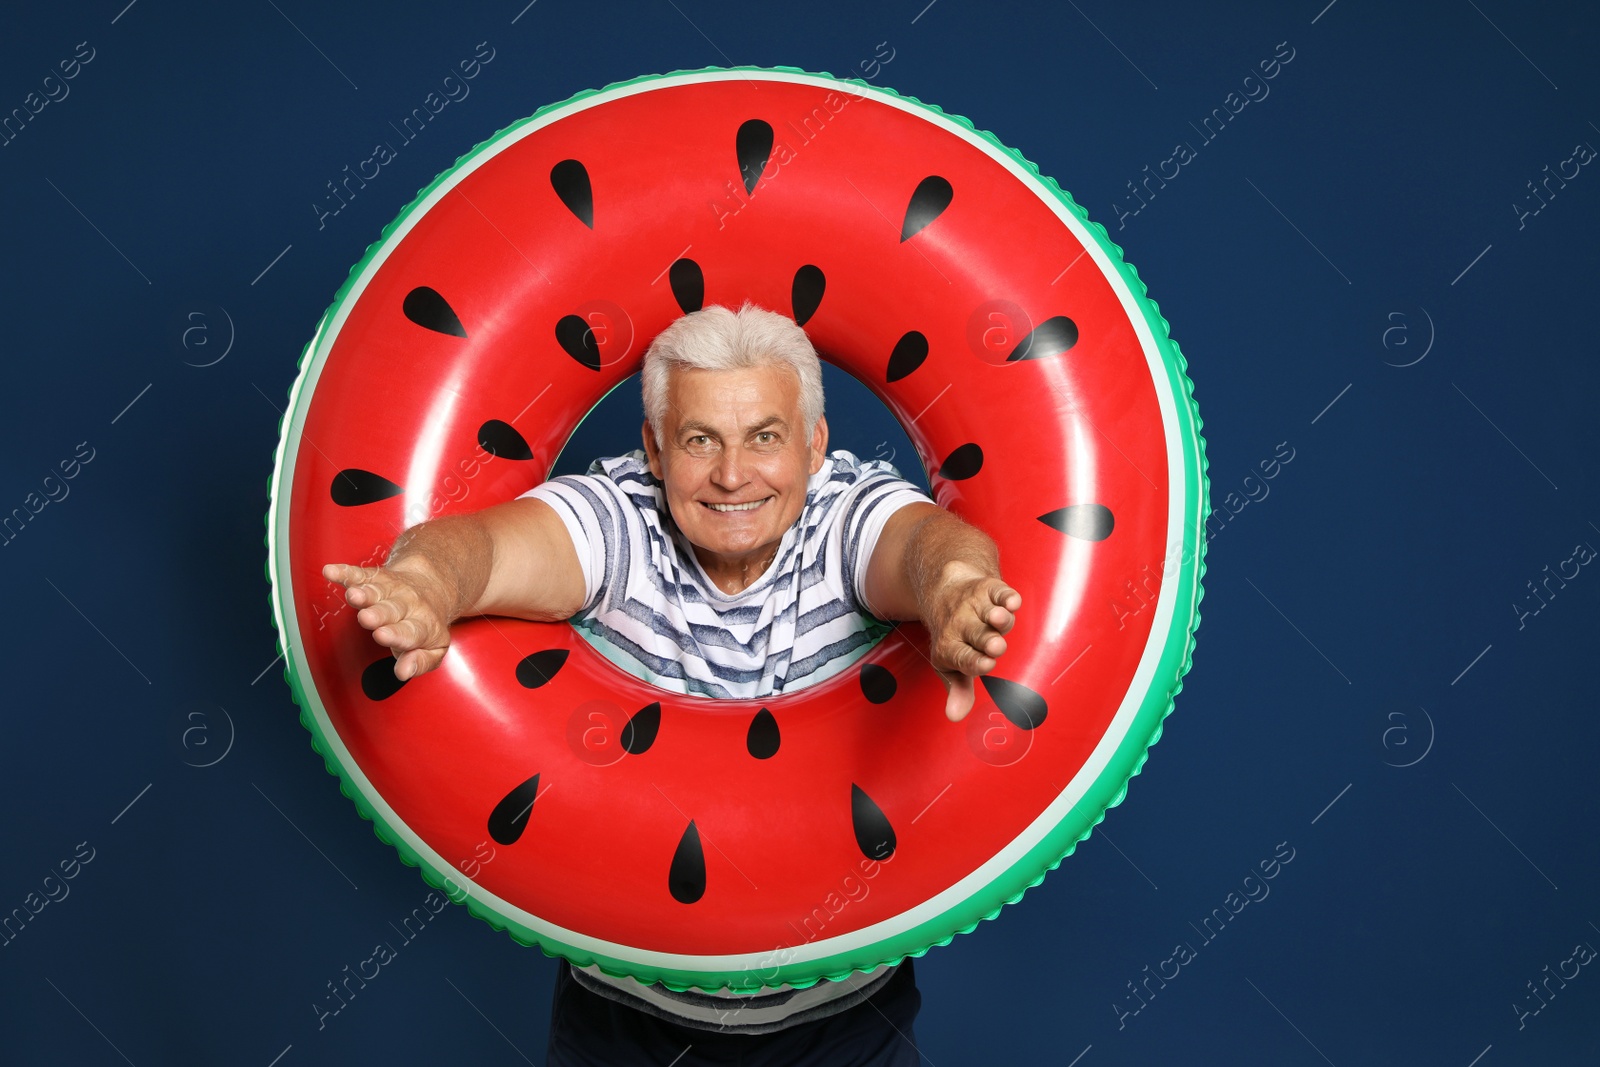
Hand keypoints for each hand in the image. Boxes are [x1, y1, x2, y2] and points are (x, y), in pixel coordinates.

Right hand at [321, 559, 456, 680]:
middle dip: (379, 614)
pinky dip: (345, 573)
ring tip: (353, 596)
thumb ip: (421, 662)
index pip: (410, 632)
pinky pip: (360, 574)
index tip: (382, 636)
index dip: (397, 634)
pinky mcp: (376, 578)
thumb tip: (403, 672)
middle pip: (391, 610)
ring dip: (364, 593)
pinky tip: (331, 571)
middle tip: (367, 619)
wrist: (433, 584)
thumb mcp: (435, 649)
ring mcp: (391, 590)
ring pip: (376, 592)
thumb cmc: (427, 626)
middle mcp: (407, 605)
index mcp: (423, 625)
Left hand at [920, 564, 1020, 721]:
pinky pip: (999, 592)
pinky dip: (1006, 596)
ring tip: (1000, 618)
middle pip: (976, 634)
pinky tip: (1012, 601)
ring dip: (996, 616)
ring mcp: (975, 606)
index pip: (962, 656)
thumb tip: (955, 716)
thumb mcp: (951, 665)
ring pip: (988, 612)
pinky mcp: (988, 589)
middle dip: (986, 640)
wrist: (944, 591)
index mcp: (950, 647)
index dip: (973, 661)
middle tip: (995, 646)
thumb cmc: (954, 637)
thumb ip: (958, 690)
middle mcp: (961, 625)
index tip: (985, 665)